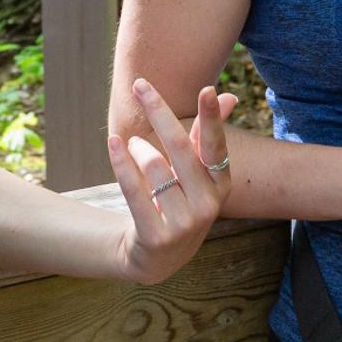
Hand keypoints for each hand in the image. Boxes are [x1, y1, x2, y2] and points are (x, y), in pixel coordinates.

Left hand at [107, 79, 236, 283]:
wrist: (157, 256)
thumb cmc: (178, 201)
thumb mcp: (195, 173)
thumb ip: (206, 137)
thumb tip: (227, 95)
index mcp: (220, 184)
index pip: (215, 144)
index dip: (211, 118)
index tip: (206, 88)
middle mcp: (208, 204)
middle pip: (180, 147)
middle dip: (159, 112)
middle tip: (139, 85)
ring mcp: (184, 224)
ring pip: (155, 166)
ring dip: (137, 147)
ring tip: (132, 143)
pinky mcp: (157, 236)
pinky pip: (135, 190)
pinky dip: (122, 163)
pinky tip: (114, 143)